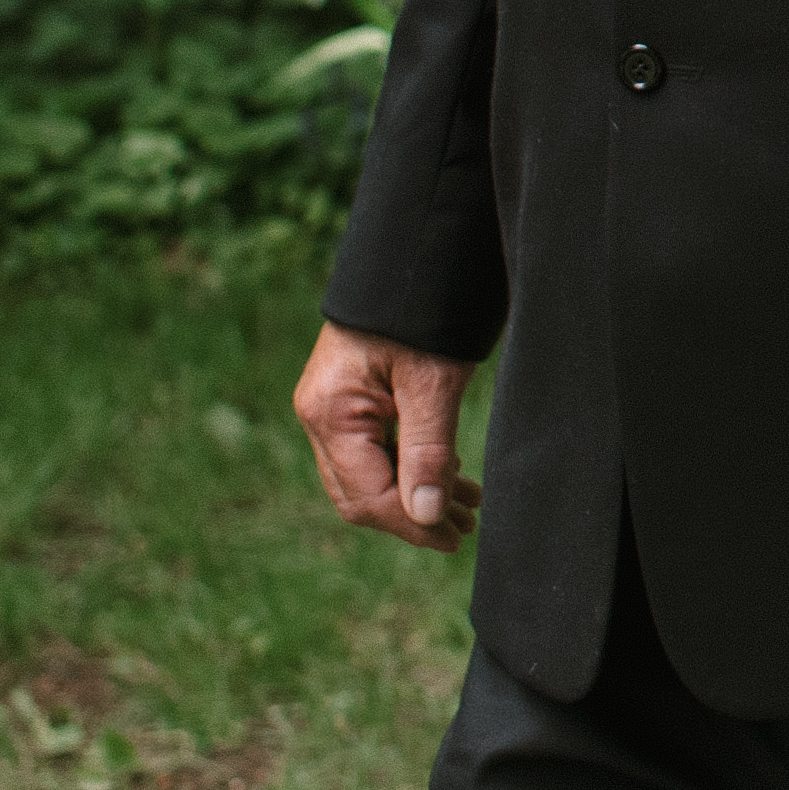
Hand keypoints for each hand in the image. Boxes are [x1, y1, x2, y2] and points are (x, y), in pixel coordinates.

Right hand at [292, 322, 479, 551]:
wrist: (413, 252)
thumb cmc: (423, 310)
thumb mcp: (435, 382)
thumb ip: (429, 451)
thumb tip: (427, 516)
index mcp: (330, 412)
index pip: (366, 495)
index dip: (411, 523)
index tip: (454, 537)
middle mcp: (319, 414)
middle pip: (360, 493)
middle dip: (412, 516)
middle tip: (465, 530)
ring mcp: (331, 407)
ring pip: (368, 475)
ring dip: (417, 496)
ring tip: (469, 509)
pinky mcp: (350, 399)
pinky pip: (375, 449)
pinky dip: (411, 468)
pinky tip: (451, 477)